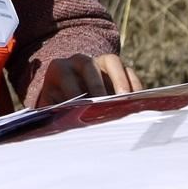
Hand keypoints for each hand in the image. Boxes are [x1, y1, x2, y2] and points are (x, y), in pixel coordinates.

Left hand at [24, 52, 142, 106]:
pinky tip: (137, 100)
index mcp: (59, 69)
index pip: (66, 77)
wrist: (68, 88)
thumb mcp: (51, 105)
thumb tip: (57, 127)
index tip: (81, 111)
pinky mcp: (117, 67)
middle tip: (104, 104)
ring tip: (124, 100)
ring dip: (119, 80)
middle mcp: (79, 60)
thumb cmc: (59, 102)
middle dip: (97, 85)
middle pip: (89, 65)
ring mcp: (100, 60)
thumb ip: (53, 113)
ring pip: (112, 61)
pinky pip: (127, 69)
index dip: (74, 93)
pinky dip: (133, 84)